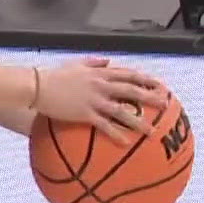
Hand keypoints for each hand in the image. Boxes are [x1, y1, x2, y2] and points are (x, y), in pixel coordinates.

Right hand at [32, 56, 168, 143]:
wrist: (37, 86)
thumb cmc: (54, 76)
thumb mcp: (75, 64)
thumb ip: (93, 62)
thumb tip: (108, 60)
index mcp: (99, 72)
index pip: (128, 74)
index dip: (145, 78)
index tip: (159, 84)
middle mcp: (100, 84)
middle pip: (131, 90)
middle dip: (151, 97)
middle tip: (166, 104)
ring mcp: (94, 99)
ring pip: (122, 110)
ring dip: (139, 121)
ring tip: (153, 131)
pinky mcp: (85, 113)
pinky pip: (104, 125)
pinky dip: (116, 133)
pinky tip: (126, 143)